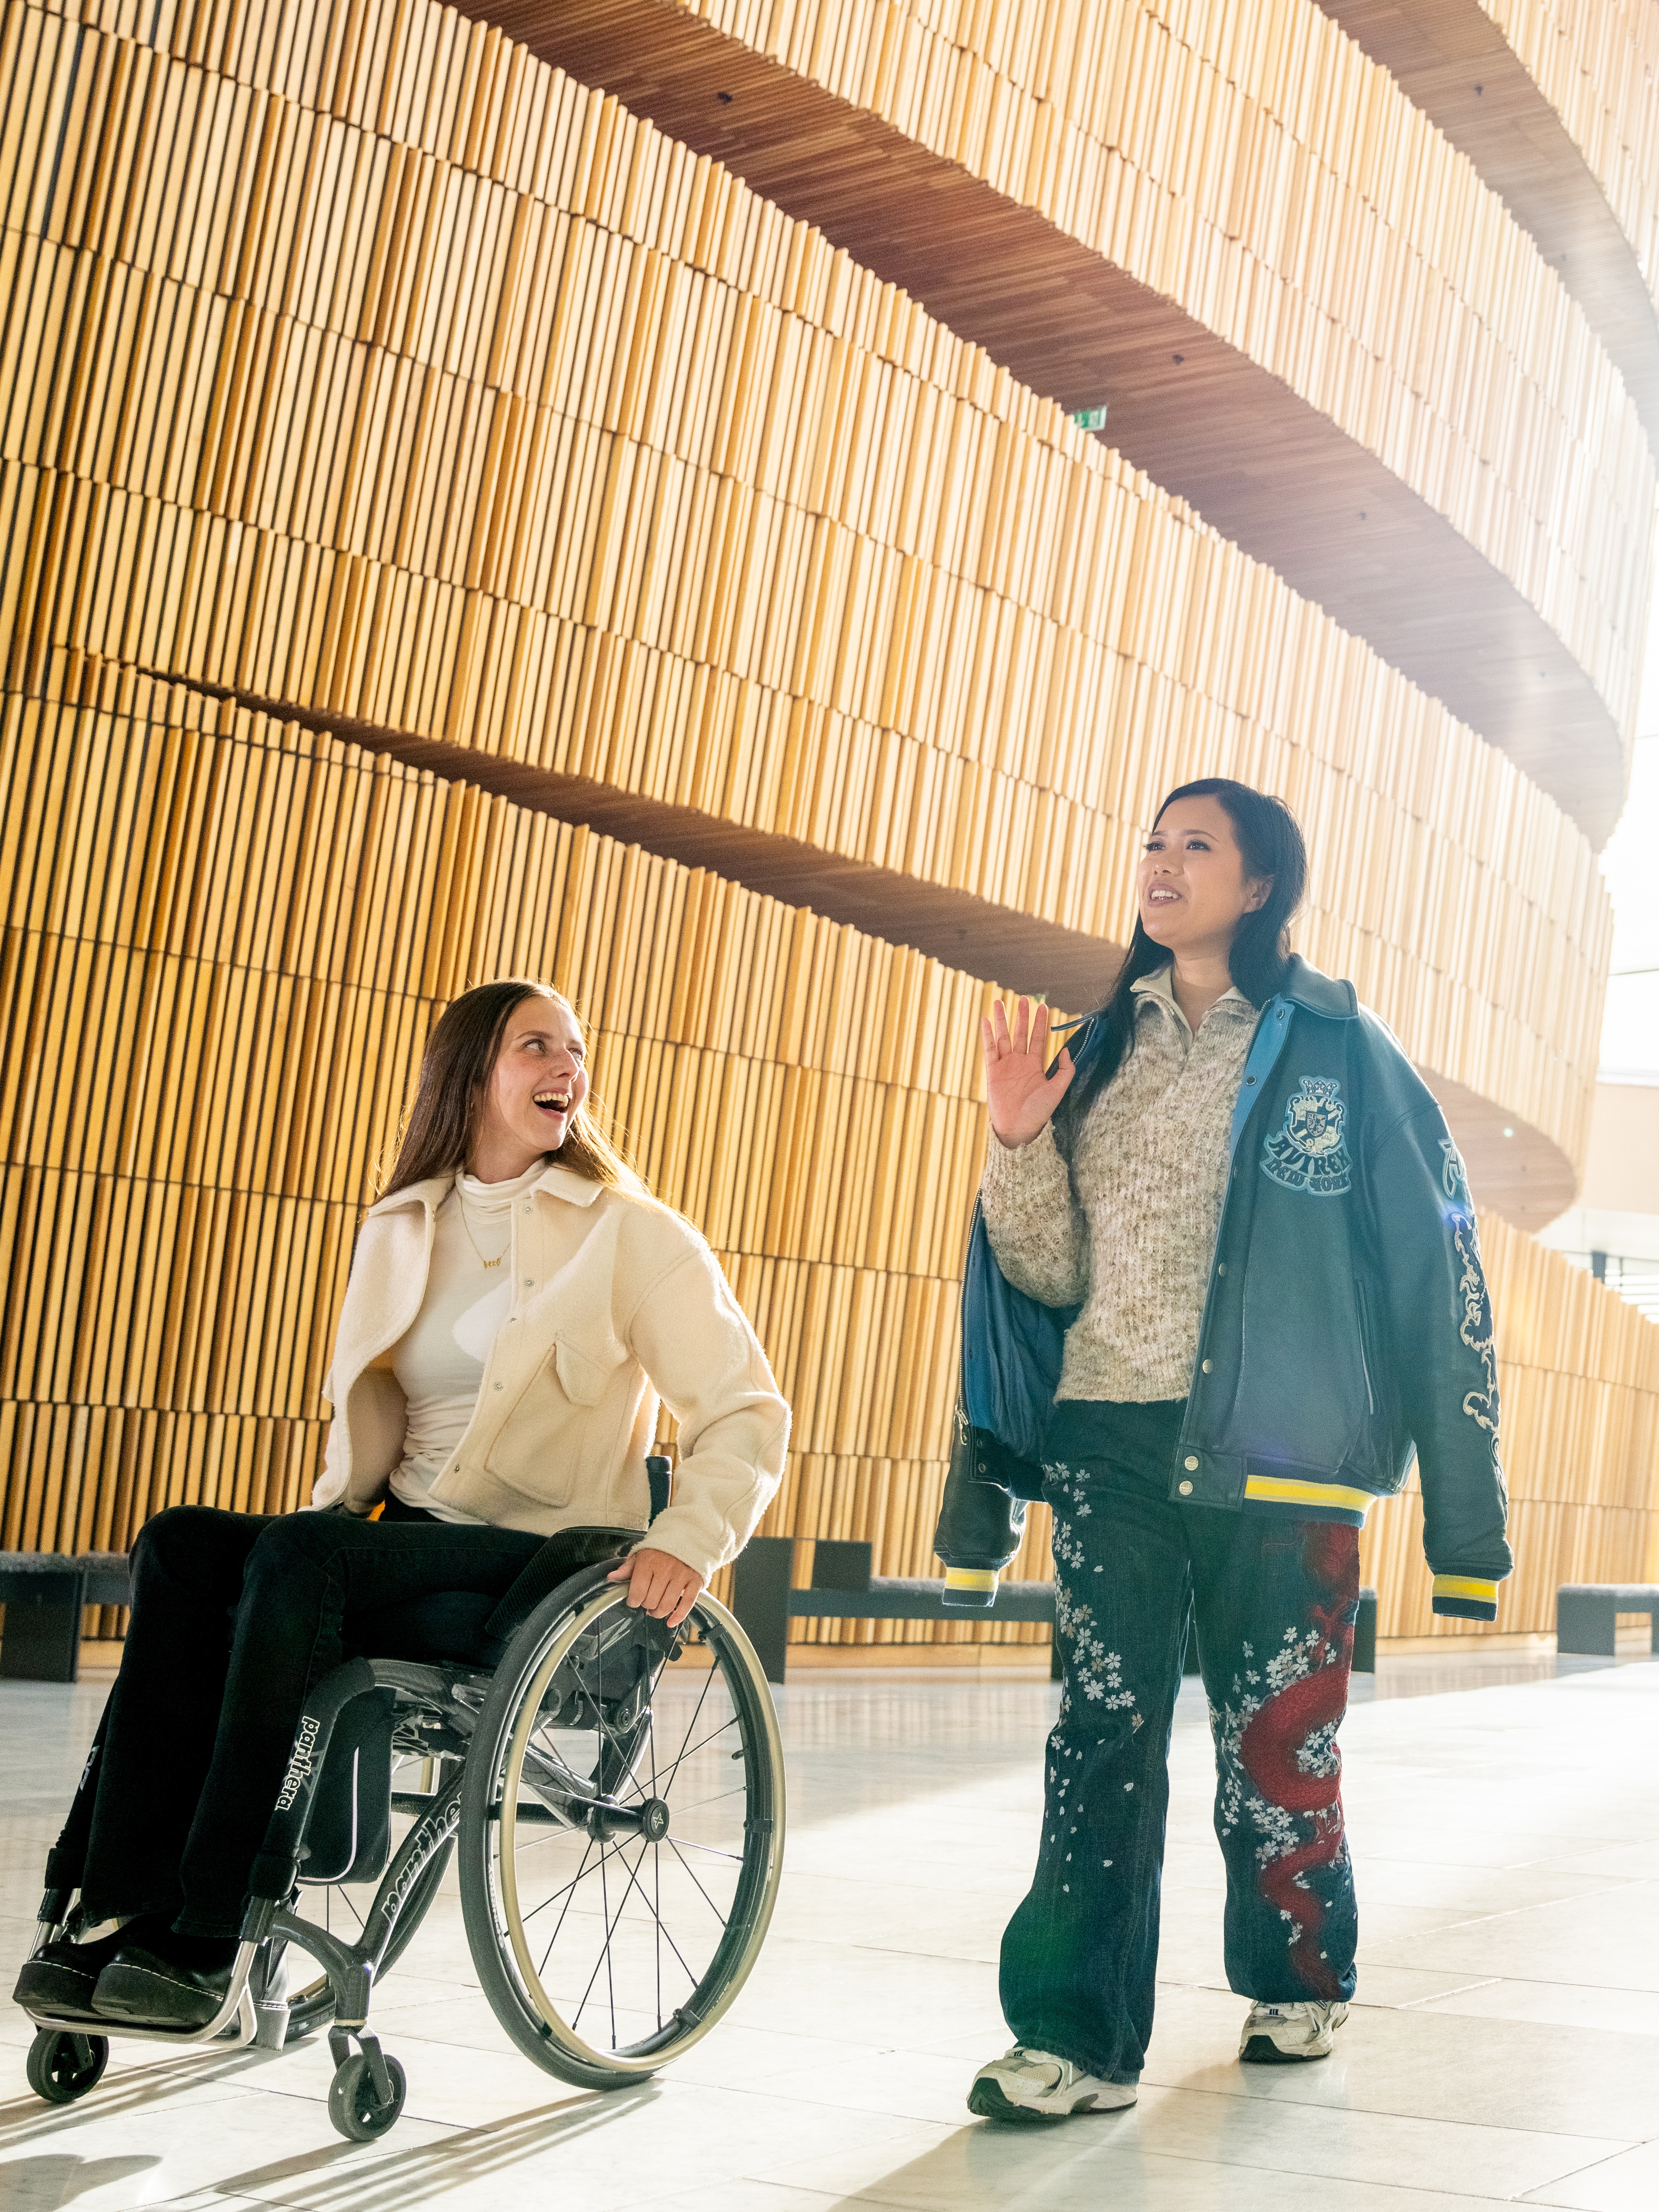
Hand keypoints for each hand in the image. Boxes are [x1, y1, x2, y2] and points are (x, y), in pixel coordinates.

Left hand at [608, 1546, 704, 1627]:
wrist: (687, 1536)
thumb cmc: (661, 1548)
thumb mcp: (640, 1554)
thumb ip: (627, 1568)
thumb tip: (612, 1577)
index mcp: (649, 1562)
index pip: (637, 1592)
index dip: (633, 1601)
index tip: (633, 1600)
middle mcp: (666, 1569)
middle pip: (651, 1601)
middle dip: (646, 1605)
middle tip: (646, 1601)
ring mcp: (682, 1576)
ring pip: (667, 1605)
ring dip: (658, 1613)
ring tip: (655, 1609)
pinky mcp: (695, 1581)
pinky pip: (687, 1604)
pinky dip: (678, 1616)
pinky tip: (671, 1621)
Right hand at [981, 996, 1073, 1148]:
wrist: (1019, 1128)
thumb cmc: (1039, 1112)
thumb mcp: (1058, 1090)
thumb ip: (1065, 1071)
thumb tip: (1066, 1050)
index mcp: (1035, 1066)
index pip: (1038, 1038)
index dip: (1040, 1023)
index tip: (1042, 1006)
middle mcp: (1019, 1062)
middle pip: (1020, 1033)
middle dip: (1021, 1016)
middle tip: (1023, 998)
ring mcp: (1005, 1066)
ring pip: (1003, 1037)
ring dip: (1001, 1020)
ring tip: (999, 1002)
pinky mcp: (992, 1071)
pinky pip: (989, 1049)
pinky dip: (987, 1035)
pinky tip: (985, 1021)